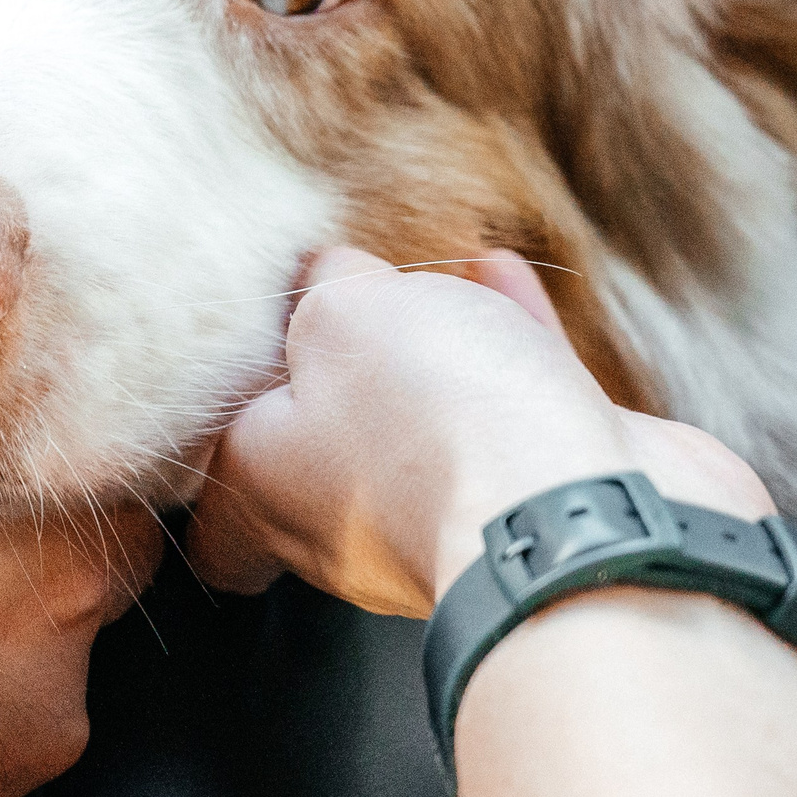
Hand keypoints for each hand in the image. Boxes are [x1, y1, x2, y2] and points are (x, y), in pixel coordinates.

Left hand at [186, 247, 772, 616]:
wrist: (582, 514)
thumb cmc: (432, 427)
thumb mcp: (342, 317)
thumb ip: (323, 291)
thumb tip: (329, 277)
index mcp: (269, 495)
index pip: (213, 518)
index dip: (214, 462)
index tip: (223, 393)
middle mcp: (347, 525)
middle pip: (319, 454)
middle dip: (330, 378)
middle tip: (329, 304)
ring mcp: (447, 519)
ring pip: (419, 426)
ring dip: (423, 349)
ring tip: (421, 275)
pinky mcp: (539, 495)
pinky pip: (505, 408)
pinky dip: (499, 338)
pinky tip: (498, 271)